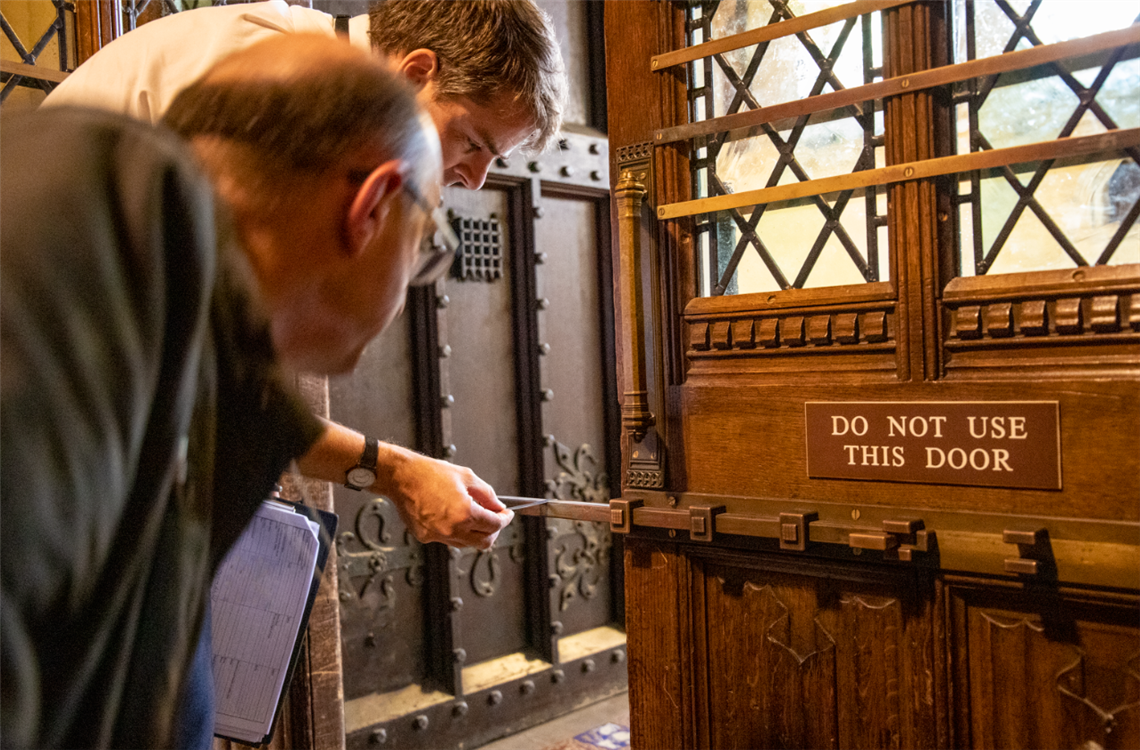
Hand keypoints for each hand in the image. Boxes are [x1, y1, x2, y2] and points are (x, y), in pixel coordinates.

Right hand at [379, 447, 511, 549]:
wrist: (401, 477)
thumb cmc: (430, 473)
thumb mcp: (467, 477)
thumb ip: (487, 494)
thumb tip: (498, 506)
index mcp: (465, 513)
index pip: (495, 525)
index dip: (505, 519)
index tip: (507, 515)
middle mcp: (452, 529)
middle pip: (484, 542)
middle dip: (494, 531)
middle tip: (495, 519)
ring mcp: (438, 535)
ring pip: (466, 543)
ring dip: (475, 532)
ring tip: (473, 515)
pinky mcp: (425, 537)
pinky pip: (447, 539)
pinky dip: (455, 531)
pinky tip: (452, 516)